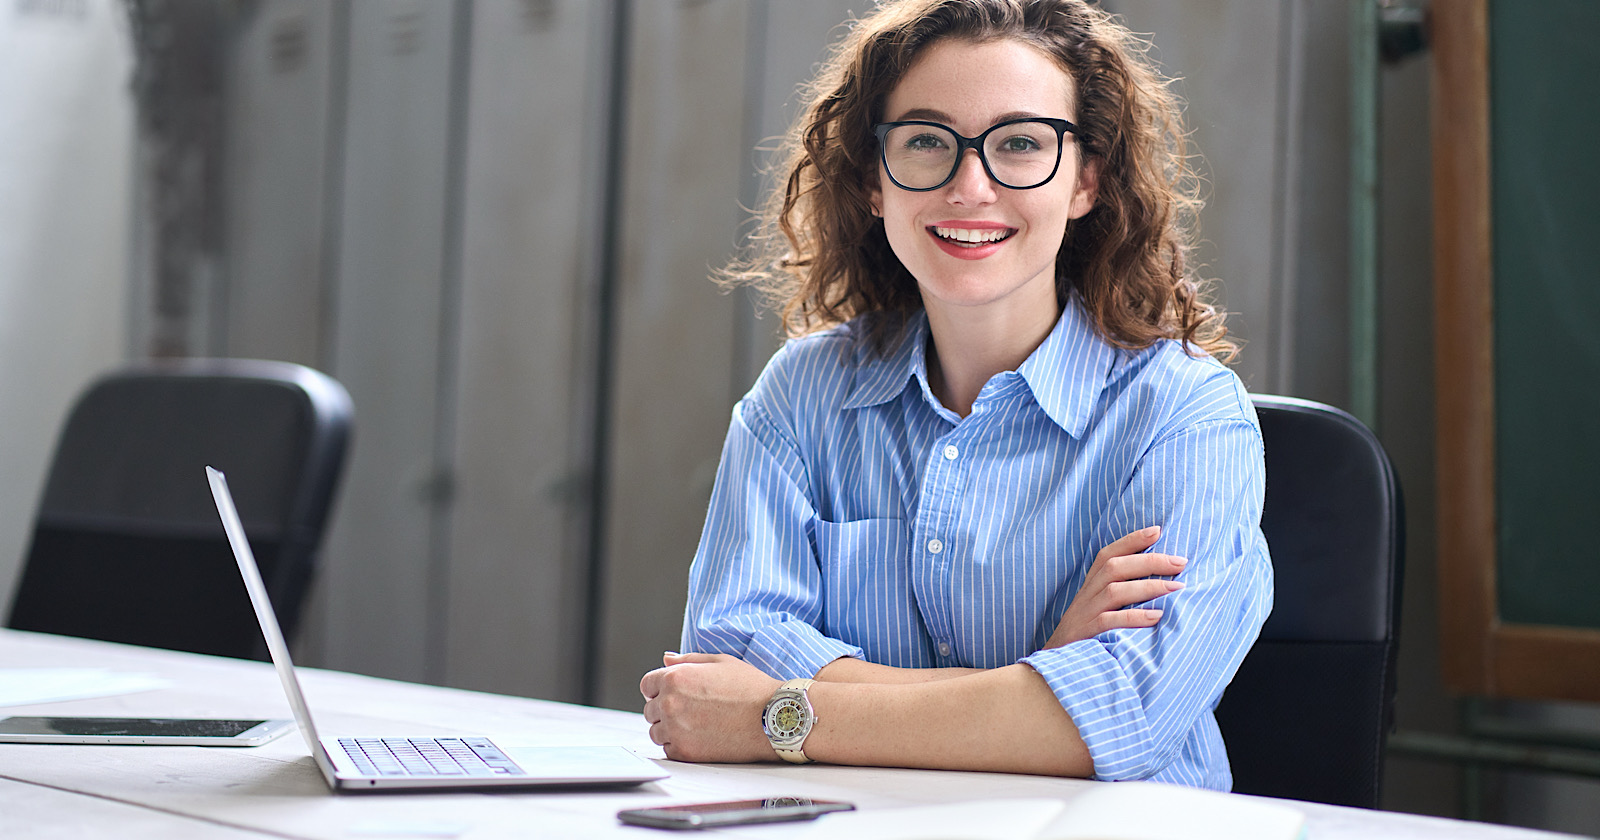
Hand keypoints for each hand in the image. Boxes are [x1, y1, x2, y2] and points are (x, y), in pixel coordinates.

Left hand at [640, 652, 780, 762]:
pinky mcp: (685, 752)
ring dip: (670, 729)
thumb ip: (687, 660)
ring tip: (698, 725)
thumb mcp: (720, 662)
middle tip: (692, 710)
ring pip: (656, 732)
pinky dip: (680, 745)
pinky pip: (668, 750)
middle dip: (665, 709)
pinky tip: (701, 737)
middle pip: (650, 710)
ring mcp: (676, 730)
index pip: (647, 685)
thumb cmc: (750, 687)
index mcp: (675, 678)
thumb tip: (666, 659)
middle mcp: (670, 704)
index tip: (675, 694)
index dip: (660, 688)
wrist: (773, 717)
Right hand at [1042, 526, 1186, 648]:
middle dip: (1149, 561)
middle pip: (1114, 567)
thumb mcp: (1098, 610)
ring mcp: (1085, 615)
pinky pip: (1108, 621)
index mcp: (1090, 586)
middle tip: (1181, 562)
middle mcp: (1086, 595)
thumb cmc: (1087, 636)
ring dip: (1148, 586)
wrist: (1056, 668)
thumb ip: (1120, 593)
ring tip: (1177, 587)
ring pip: (1114, 590)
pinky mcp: (1086, 635)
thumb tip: (1161, 581)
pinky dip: (1134, 617)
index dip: (1131, 540)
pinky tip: (1157, 616)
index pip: (1108, 554)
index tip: (1158, 530)